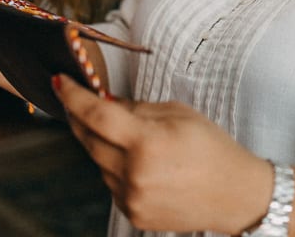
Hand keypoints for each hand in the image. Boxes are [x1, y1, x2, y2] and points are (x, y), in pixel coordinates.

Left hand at [53, 75, 271, 234]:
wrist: (236, 195)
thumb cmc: (211, 147)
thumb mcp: (176, 113)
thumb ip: (134, 108)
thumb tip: (101, 100)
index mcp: (146, 143)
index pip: (95, 115)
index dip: (72, 96)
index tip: (59, 81)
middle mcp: (134, 174)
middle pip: (88, 139)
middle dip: (78, 116)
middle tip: (73, 98)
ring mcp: (132, 198)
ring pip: (97, 161)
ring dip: (99, 143)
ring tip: (122, 133)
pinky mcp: (133, 214)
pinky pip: (110, 182)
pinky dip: (113, 166)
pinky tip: (134, 159)